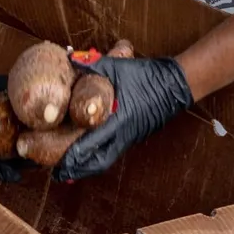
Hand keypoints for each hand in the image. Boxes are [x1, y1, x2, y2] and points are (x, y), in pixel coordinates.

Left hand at [52, 54, 192, 180]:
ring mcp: (131, 136)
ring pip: (106, 159)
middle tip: (59, 174)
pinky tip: (89, 152)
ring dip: (88, 165)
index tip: (58, 165)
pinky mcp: (134, 134)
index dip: (74, 157)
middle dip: (78, 170)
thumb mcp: (118, 68)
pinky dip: (99, 156)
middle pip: (98, 162)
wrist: (175, 83)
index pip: (92, 145)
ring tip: (70, 168)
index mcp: (119, 121)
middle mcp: (125, 134)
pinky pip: (114, 150)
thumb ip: (93, 65)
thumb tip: (70, 59)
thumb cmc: (147, 76)